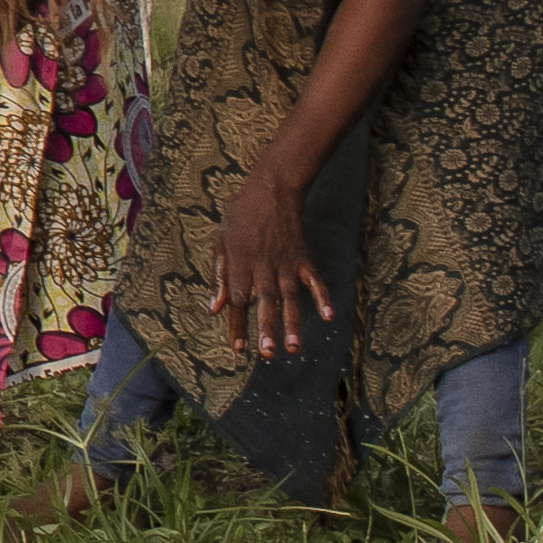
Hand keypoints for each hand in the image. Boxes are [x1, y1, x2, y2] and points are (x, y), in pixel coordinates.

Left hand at [214, 170, 329, 354]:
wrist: (271, 190)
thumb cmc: (241, 217)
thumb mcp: (221, 241)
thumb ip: (218, 275)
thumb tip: (213, 308)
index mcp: (240, 262)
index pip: (237, 299)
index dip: (237, 323)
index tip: (238, 348)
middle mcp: (263, 265)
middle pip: (264, 301)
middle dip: (266, 327)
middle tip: (267, 353)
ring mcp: (286, 262)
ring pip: (290, 296)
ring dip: (292, 322)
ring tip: (294, 348)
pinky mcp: (304, 258)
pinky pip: (315, 280)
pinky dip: (322, 297)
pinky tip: (329, 316)